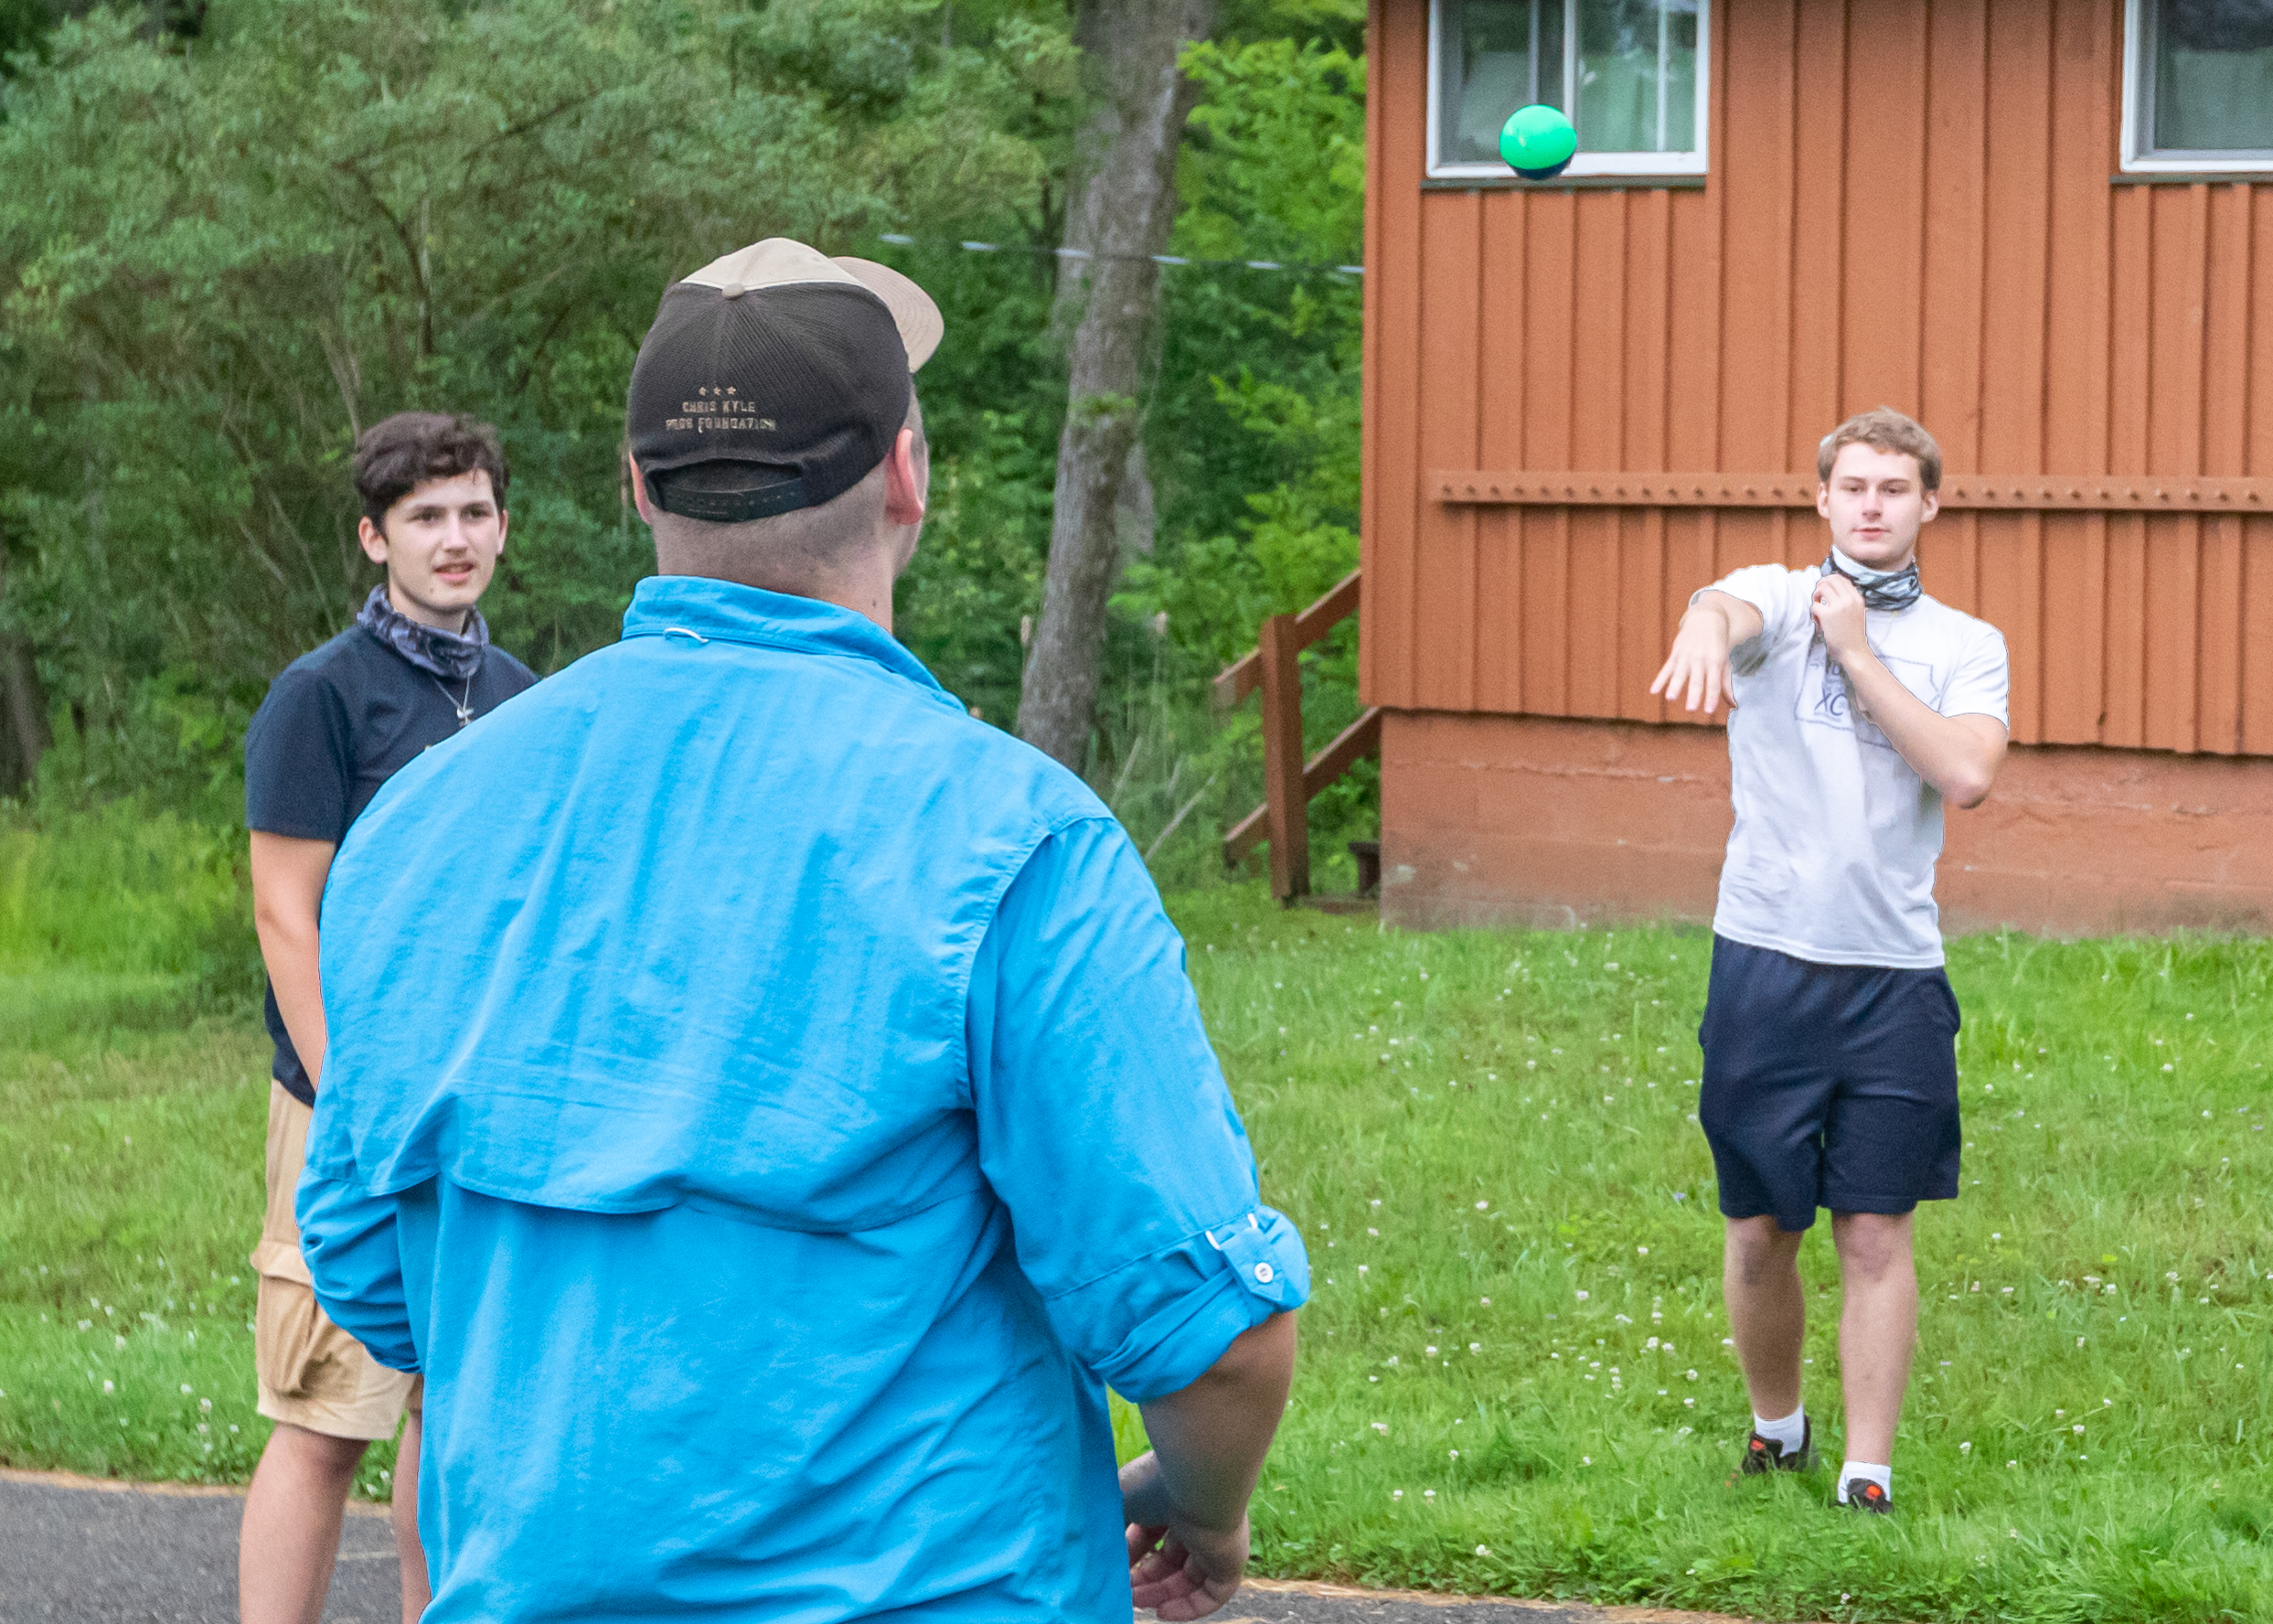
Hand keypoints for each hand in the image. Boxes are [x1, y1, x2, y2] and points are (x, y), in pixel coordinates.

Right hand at [1122, 1451, 1247, 1619]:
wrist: (1197, 1479)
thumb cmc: (1155, 1482)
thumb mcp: (1120, 1501)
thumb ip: (1112, 1526)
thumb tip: (1101, 1552)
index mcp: (1173, 1499)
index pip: (1152, 1534)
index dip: (1132, 1553)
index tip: (1113, 1565)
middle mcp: (1197, 1520)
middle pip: (1170, 1560)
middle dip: (1145, 1578)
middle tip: (1124, 1590)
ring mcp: (1216, 1542)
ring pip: (1189, 1579)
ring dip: (1161, 1594)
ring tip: (1136, 1602)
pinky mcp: (1230, 1562)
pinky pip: (1213, 1594)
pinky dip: (1189, 1608)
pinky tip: (1163, 1612)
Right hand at [1649, 604, 1735, 715]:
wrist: (1707, 617)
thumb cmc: (1717, 644)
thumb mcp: (1724, 661)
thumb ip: (1725, 683)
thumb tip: (1734, 705)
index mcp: (1715, 661)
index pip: (1714, 682)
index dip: (1711, 697)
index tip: (1709, 711)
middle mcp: (1701, 659)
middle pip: (1697, 679)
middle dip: (1694, 694)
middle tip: (1691, 708)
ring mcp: (1687, 655)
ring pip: (1680, 673)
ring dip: (1675, 686)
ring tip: (1670, 698)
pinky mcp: (1676, 653)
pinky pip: (1667, 668)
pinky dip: (1660, 679)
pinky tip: (1653, 691)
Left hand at [1810, 573, 1868, 662]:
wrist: (1854, 651)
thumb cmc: (1852, 635)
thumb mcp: (1856, 613)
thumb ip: (1847, 601)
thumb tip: (1830, 589)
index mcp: (1857, 598)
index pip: (1841, 579)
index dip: (1829, 582)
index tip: (1824, 591)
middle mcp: (1849, 599)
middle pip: (1830, 579)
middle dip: (1821, 586)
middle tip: (1818, 598)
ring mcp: (1839, 606)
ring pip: (1821, 588)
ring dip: (1816, 597)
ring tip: (1818, 609)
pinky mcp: (1828, 615)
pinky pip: (1814, 605)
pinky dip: (1814, 613)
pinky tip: (1819, 622)